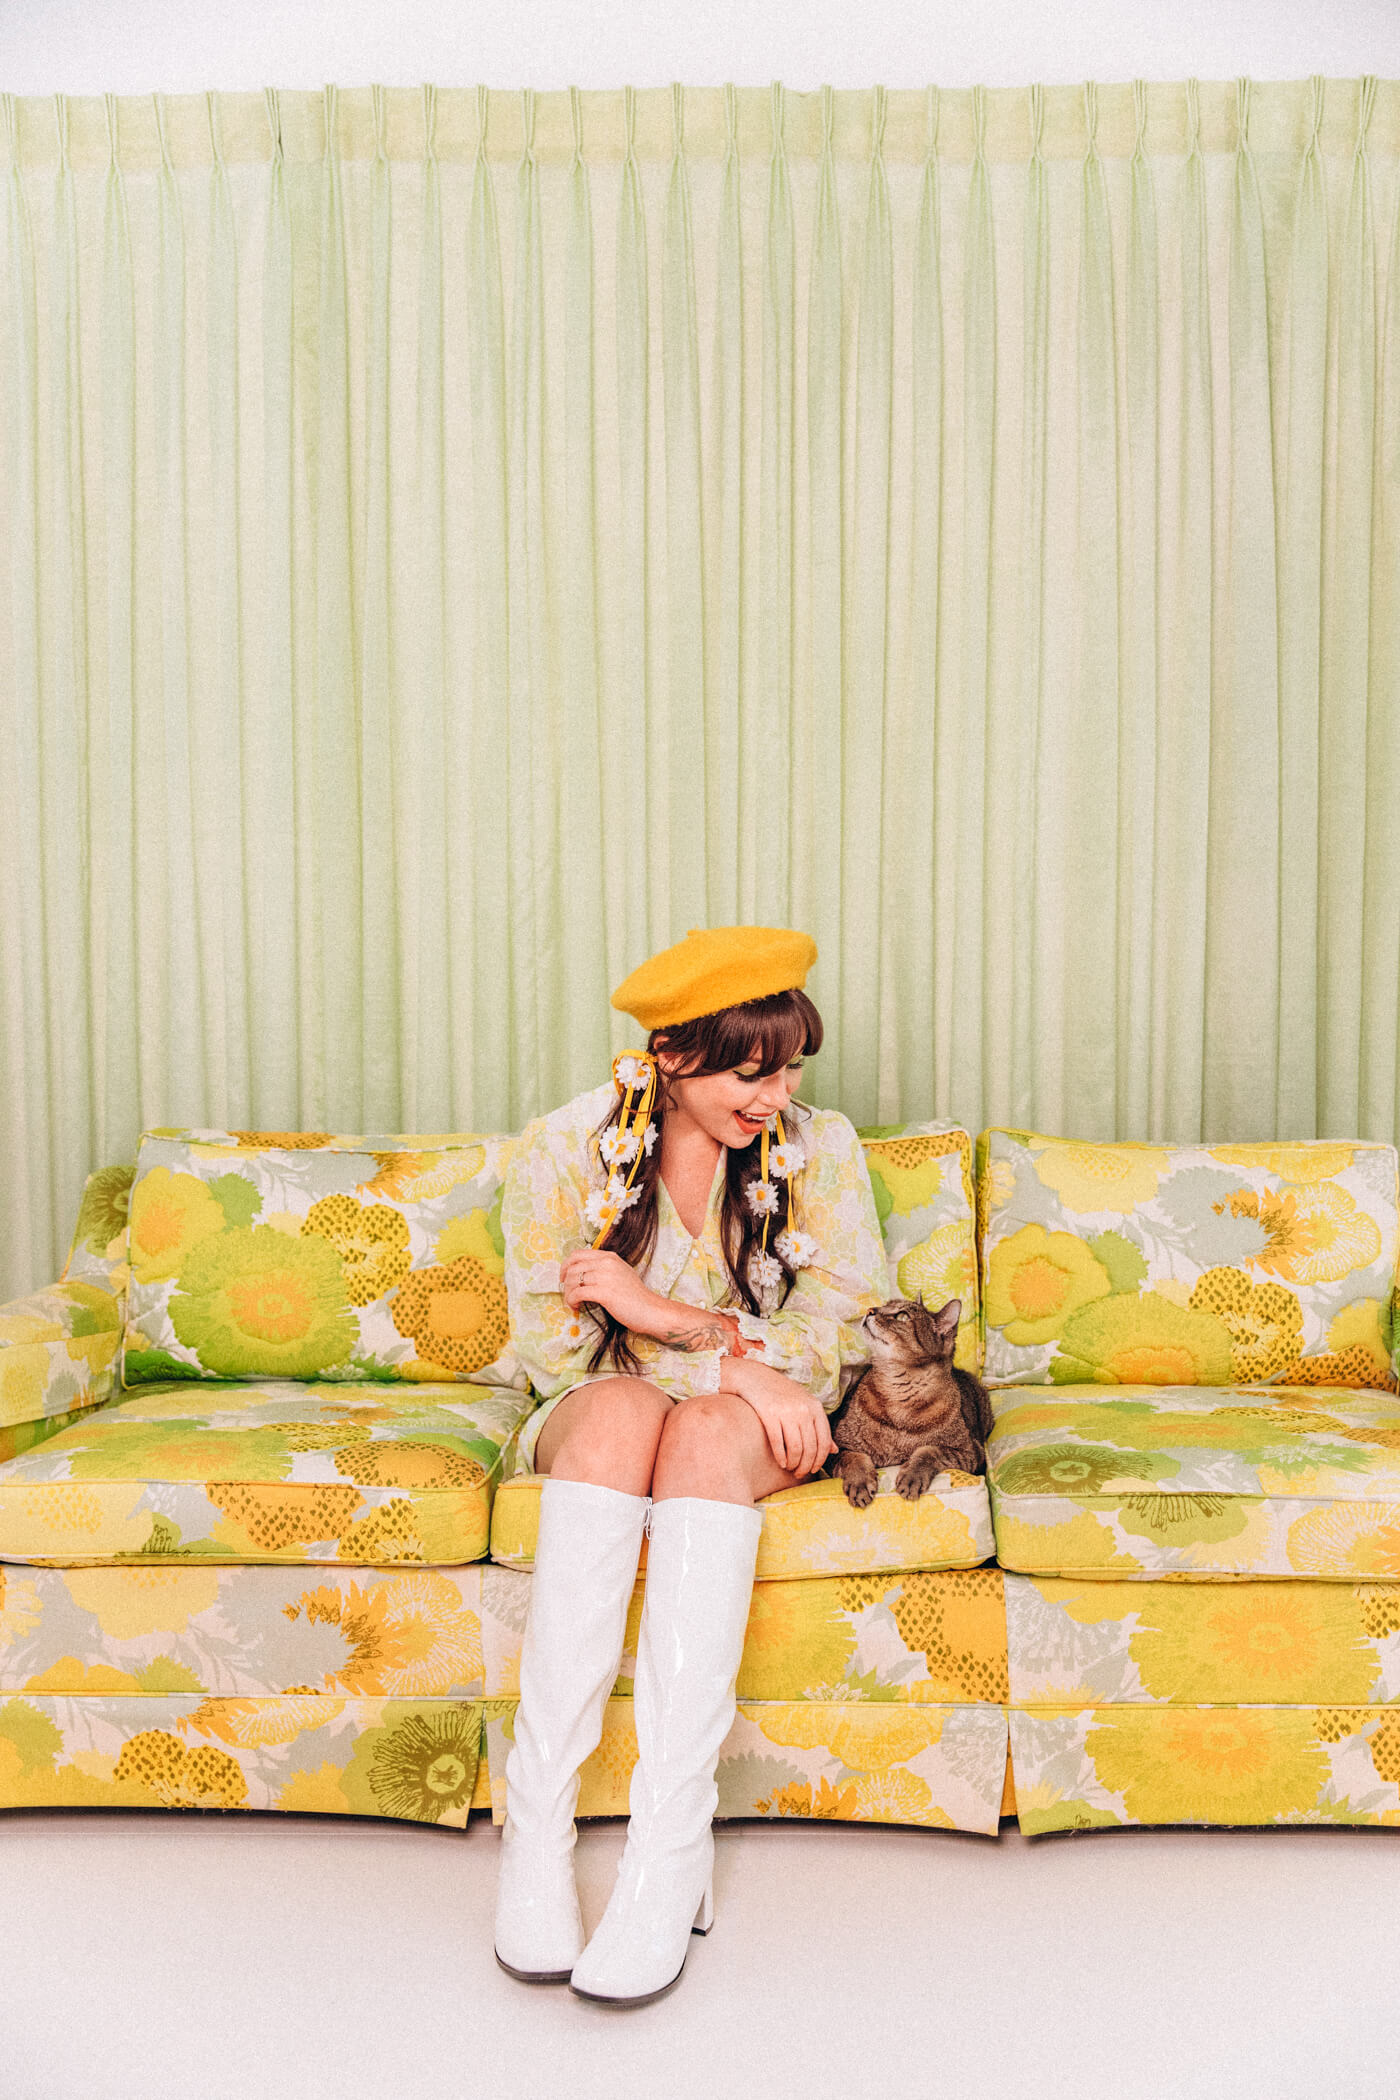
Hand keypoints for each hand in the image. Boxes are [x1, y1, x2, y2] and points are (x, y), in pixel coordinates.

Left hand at [559, 1249, 656, 1329]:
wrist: (651, 1310)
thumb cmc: (636, 1297)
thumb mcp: (621, 1273)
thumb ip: (604, 1269)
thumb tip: (582, 1274)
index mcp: (610, 1257)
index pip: (577, 1254)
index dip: (566, 1266)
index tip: (563, 1277)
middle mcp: (606, 1263)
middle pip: (572, 1267)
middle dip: (565, 1283)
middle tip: (567, 1294)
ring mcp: (605, 1277)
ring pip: (572, 1280)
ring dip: (567, 1294)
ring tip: (572, 1303)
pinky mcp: (604, 1293)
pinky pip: (577, 1294)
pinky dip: (571, 1301)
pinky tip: (576, 1307)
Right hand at [723, 1359, 835, 1477]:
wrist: (757, 1378)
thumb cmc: (783, 1395)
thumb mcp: (806, 1406)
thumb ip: (820, 1427)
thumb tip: (834, 1451)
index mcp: (816, 1408)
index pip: (824, 1442)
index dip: (820, 1460)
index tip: (813, 1469)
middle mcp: (803, 1410)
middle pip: (810, 1448)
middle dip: (806, 1466)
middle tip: (799, 1473)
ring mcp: (787, 1412)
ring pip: (795, 1449)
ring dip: (793, 1464)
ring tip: (790, 1468)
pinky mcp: (769, 1415)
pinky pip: (778, 1443)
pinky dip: (780, 1457)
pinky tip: (780, 1462)